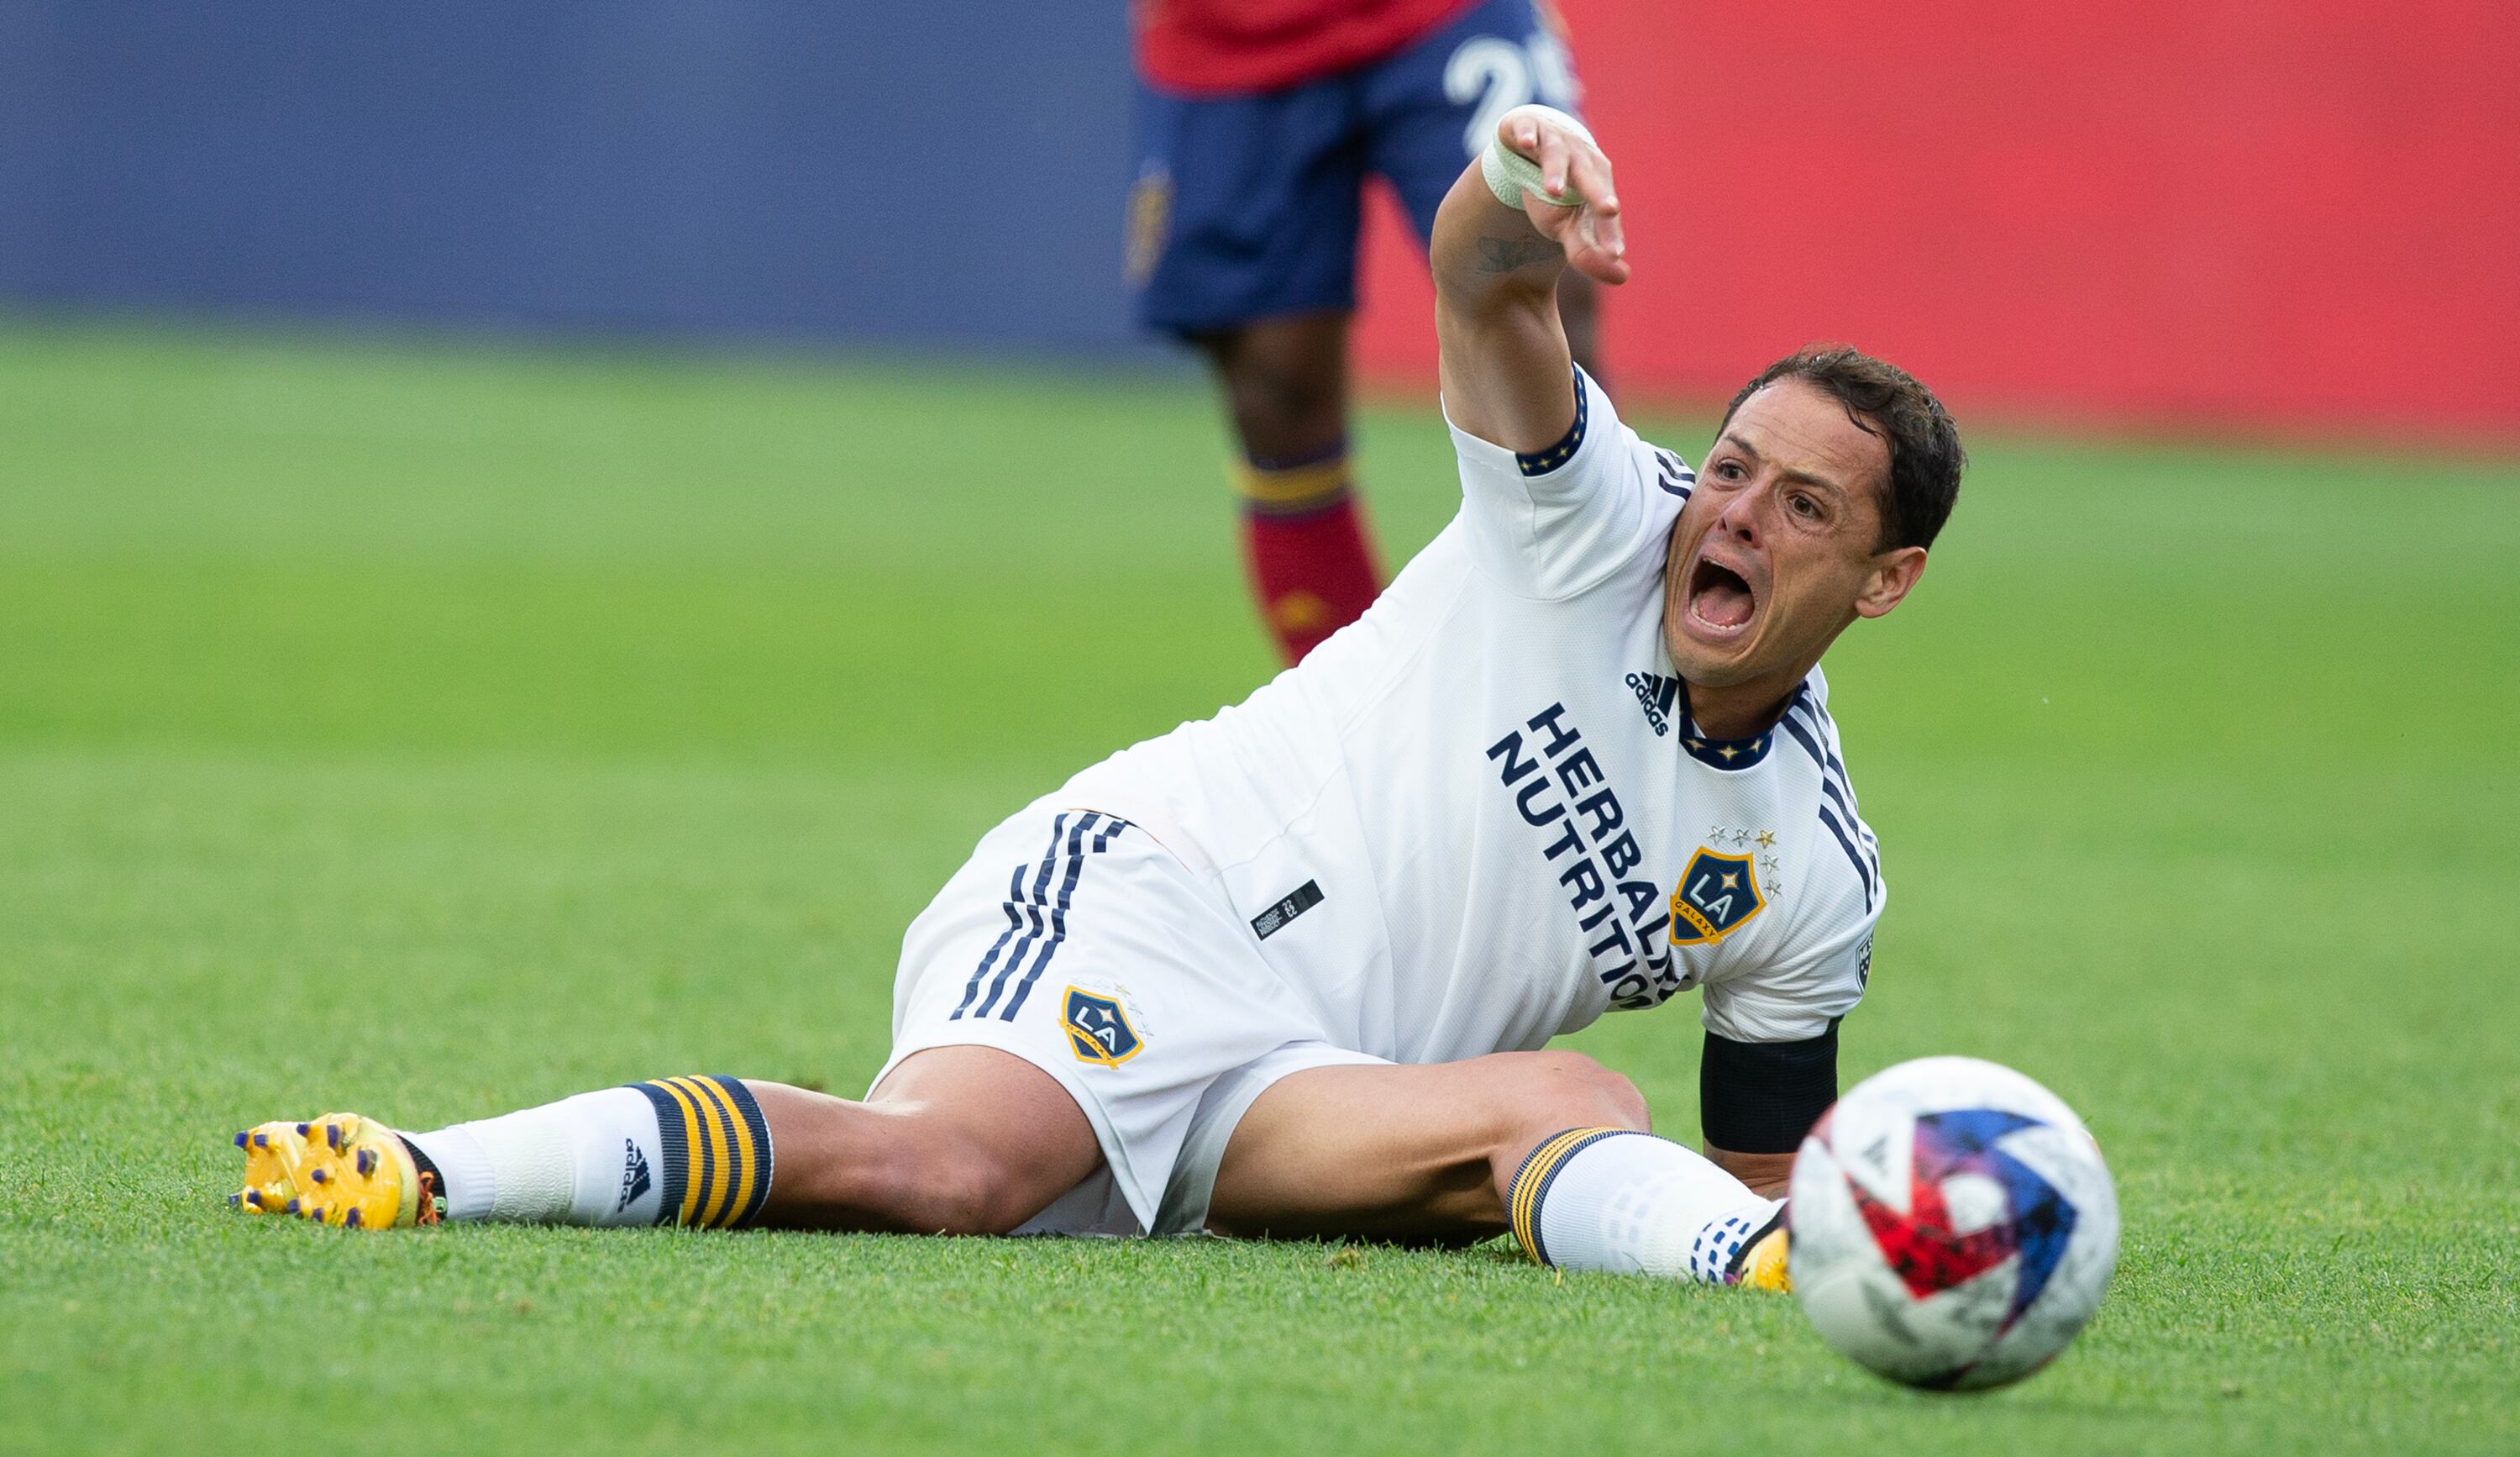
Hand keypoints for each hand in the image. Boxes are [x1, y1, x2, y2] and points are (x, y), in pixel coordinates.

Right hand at [1497, 108, 1629, 285]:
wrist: (1532, 148)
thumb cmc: (1556, 194)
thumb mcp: (1568, 226)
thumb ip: (1588, 252)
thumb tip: (1623, 277)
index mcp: (1597, 182)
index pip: (1603, 209)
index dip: (1608, 231)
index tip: (1615, 254)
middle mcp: (1579, 159)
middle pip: (1589, 176)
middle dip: (1597, 192)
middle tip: (1610, 210)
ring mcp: (1553, 142)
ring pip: (1557, 155)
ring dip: (1556, 171)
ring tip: (1553, 191)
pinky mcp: (1526, 129)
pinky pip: (1526, 129)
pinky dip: (1526, 134)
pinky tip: (1526, 143)